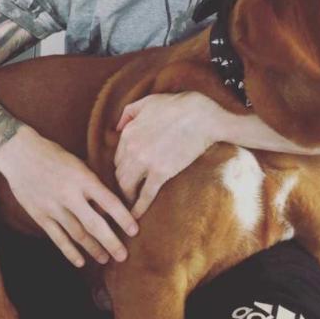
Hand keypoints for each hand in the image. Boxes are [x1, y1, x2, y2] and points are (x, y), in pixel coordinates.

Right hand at [0, 125, 138, 266]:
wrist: (19, 153)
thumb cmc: (54, 155)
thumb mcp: (79, 163)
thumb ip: (93, 184)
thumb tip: (111, 205)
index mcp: (83, 178)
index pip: (109, 202)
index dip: (123, 218)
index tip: (135, 231)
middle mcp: (69, 195)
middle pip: (94, 224)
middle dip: (111, 242)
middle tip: (123, 256)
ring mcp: (53, 207)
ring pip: (77, 234)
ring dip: (93, 249)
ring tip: (105, 259)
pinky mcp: (40, 215)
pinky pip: (57, 238)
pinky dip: (69, 251)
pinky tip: (80, 262)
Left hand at [115, 92, 222, 218]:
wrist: (202, 116)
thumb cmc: (177, 106)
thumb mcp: (147, 101)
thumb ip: (128, 113)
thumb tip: (117, 127)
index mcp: (127, 133)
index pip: (117, 158)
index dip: (123, 168)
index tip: (127, 175)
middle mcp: (131, 149)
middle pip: (119, 174)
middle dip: (122, 185)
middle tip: (128, 193)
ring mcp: (145, 162)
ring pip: (126, 186)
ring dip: (127, 197)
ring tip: (131, 204)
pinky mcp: (161, 173)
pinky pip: (145, 195)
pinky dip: (138, 208)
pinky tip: (135, 217)